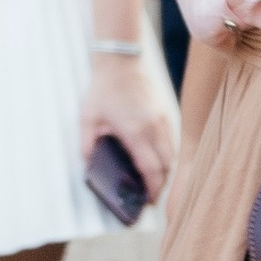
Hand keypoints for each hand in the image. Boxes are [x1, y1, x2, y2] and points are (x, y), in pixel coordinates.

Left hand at [81, 55, 180, 204]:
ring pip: (172, 153)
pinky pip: (172, 140)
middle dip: (160, 183)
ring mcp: (163, 119)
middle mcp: (154, 127)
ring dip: (165, 169)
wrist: (121, 60)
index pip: (151, 169)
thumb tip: (90, 164)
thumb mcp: (88, 118)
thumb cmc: (104, 89)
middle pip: (166, 165)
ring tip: (153, 180)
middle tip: (150, 194)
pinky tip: (156, 158)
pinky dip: (167, 154)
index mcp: (135, 131)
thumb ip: (88, 144)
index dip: (152, 188)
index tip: (148, 200)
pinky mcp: (166, 112)